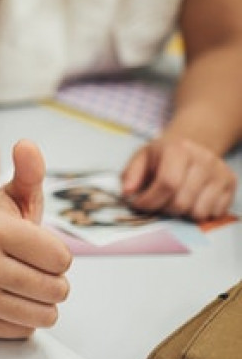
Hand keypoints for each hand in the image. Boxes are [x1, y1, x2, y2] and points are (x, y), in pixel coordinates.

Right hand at [0, 140, 71, 338]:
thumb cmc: (0, 222)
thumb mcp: (19, 193)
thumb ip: (30, 172)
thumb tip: (27, 146)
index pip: (62, 260)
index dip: (58, 254)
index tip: (38, 246)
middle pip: (55, 289)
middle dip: (53, 279)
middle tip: (31, 266)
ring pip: (44, 314)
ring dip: (42, 301)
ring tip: (24, 283)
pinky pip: (24, 331)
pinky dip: (23, 318)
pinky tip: (7, 297)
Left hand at [121, 136, 236, 220]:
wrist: (192, 144)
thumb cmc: (161, 157)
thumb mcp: (141, 158)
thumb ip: (131, 175)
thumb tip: (127, 193)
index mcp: (178, 149)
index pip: (167, 184)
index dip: (150, 201)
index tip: (139, 204)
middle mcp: (203, 159)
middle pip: (182, 202)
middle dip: (163, 210)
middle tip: (157, 204)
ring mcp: (219, 171)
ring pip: (198, 211)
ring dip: (182, 214)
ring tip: (174, 202)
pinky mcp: (231, 182)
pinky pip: (215, 213)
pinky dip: (199, 213)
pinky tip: (192, 201)